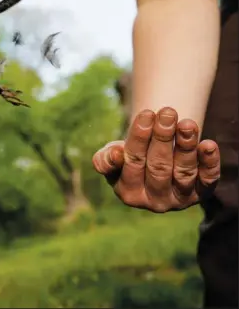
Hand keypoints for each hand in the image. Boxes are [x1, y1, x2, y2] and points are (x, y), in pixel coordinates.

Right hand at [92, 107, 220, 212]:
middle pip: (158, 168)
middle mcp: (154, 201)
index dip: (139, 138)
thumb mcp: (111, 156)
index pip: (132, 164)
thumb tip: (115, 155)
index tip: (146, 113)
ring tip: (187, 123)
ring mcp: (179, 199)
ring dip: (186, 147)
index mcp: (128, 193)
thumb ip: (105, 159)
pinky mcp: (201, 194)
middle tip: (167, 112)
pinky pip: (208, 180)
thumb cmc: (130, 156)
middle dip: (163, 138)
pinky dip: (209, 163)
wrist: (155, 162)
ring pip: (183, 173)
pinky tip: (208, 145)